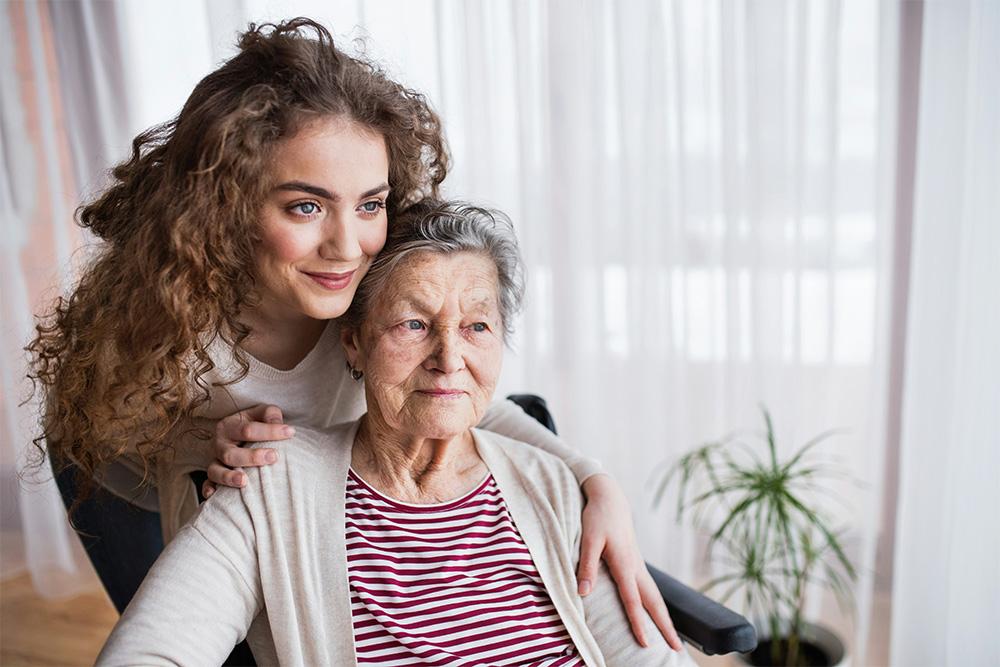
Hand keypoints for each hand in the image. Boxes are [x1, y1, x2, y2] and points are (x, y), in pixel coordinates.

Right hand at [202, 404, 293, 497]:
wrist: (239, 435)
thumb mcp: (261, 413)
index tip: (290, 433)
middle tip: (274, 457)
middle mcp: (219, 445)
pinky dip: (208, 490)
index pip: (248, 429)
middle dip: (252, 457)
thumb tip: (279, 424)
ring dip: (229, 477)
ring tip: (244, 481)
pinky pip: (207, 485)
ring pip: (215, 471)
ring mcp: (215, 462)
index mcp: (229, 426)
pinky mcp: (212, 477)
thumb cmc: (254, 424)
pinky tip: (213, 496)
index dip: (270, 431)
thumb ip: (270, 414)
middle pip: (231, 453)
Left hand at [578, 473, 682, 650]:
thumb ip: (586, 566)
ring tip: (673, 638)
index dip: (638, 623)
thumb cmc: (598, 517)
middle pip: (654, 602)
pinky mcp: (636, 562)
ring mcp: (638, 565)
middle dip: (665, 627)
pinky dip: (657, 605)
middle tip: (677, 649)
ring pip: (655, 596)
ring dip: (664, 618)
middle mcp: (636, 567)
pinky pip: (650, 589)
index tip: (646, 644)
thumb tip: (582, 592)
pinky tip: (656, 613)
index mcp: (625, 564)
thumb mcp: (589, 539)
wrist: (610, 498)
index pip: (632, 600)